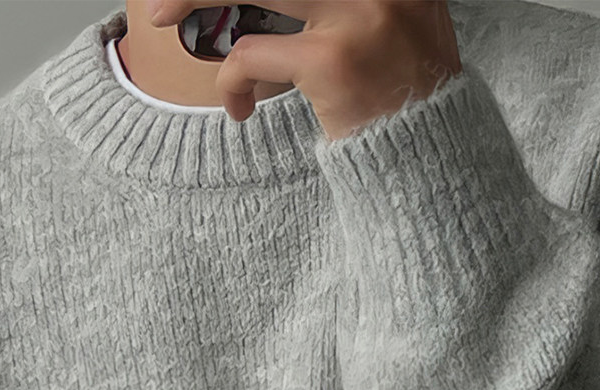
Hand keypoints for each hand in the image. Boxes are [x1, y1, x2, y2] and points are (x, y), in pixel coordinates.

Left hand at [145, 0, 460, 139]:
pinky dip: (230, 81)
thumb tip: (263, 1)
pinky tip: (238, 108)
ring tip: (166, 16)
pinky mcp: (331, 59)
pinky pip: (250, 53)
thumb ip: (341, 0)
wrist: (433, 163)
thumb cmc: (402, 96)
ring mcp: (357, 14)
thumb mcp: (389, 21)